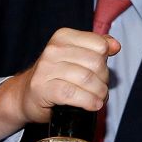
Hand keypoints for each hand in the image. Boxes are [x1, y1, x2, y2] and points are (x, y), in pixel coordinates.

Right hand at [1, 28, 120, 125]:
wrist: (26, 96)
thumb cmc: (55, 76)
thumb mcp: (75, 56)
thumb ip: (97, 47)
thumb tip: (115, 45)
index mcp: (63, 37)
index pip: (99, 45)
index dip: (106, 61)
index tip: (100, 71)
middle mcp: (53, 50)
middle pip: (96, 63)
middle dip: (103, 80)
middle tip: (99, 89)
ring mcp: (46, 69)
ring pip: (87, 78)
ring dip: (99, 93)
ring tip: (97, 98)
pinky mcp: (43, 88)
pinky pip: (73, 93)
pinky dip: (88, 101)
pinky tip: (92, 105)